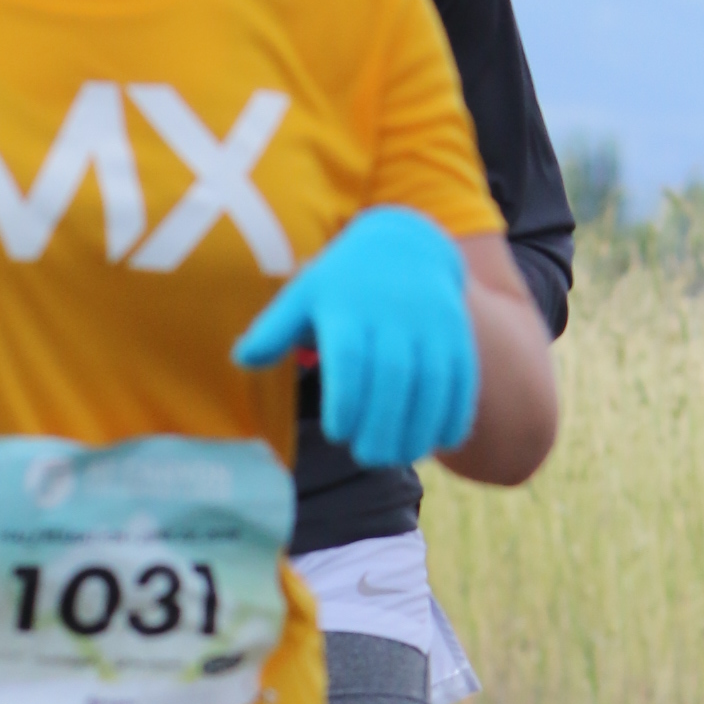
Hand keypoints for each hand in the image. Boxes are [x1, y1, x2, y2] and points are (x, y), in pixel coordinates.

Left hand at [232, 207, 477, 465]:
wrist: (405, 247)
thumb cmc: (342, 284)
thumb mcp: (303, 295)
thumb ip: (273, 330)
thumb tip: (241, 359)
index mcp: (348, 307)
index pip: (351, 357)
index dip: (346, 400)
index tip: (338, 432)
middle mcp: (393, 314)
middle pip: (394, 375)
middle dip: (382, 423)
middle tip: (368, 457)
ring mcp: (431, 324)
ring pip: (432, 381)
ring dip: (419, 426)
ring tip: (400, 456)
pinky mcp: (458, 335)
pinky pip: (463, 379)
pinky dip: (454, 414)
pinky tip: (440, 442)